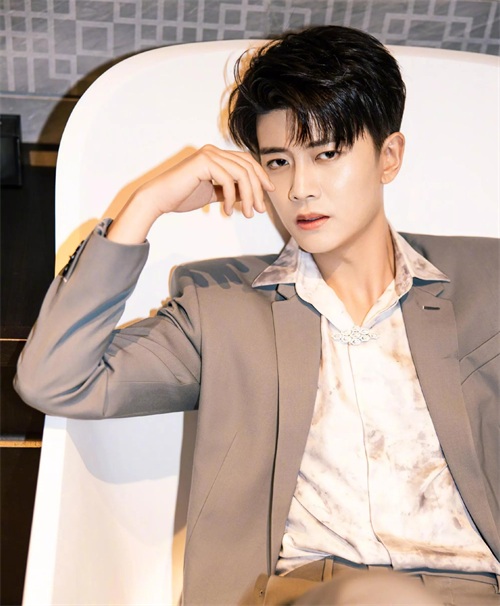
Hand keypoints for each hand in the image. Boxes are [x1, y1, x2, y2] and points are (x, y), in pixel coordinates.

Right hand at [108, 145, 273, 243]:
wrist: (159, 199)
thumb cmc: (182, 196)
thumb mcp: (212, 193)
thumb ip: (230, 191)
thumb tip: (248, 195)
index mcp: (216, 155)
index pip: (246, 161)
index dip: (260, 175)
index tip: (269, 192)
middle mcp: (213, 151)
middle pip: (247, 167)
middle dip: (257, 189)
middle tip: (259, 210)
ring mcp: (208, 154)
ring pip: (241, 174)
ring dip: (248, 196)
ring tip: (247, 213)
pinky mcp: (203, 161)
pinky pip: (228, 180)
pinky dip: (231, 198)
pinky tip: (227, 211)